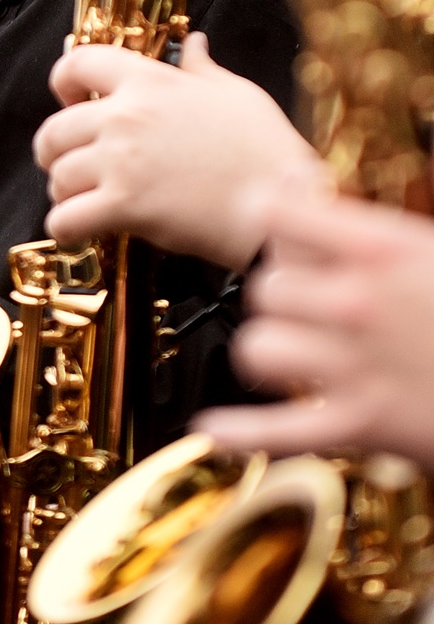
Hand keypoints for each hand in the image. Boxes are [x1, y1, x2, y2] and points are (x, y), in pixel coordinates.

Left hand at [35, 32, 323, 269]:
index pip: (77, 63)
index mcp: (149, 81)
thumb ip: (201, 68)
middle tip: (69, 164)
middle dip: (54, 150)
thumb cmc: (265, 147)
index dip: (63, 82)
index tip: (69, 100)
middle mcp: (126, 116)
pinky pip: (65, 217)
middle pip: (54, 129)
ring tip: (84, 200)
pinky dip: (65, 226)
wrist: (283, 201)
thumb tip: (194, 42)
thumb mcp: (236, 93)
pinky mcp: (123, 205)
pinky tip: (80, 229)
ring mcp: (120, 161)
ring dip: (64, 191)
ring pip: (57, 175)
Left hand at [198, 190, 433, 469]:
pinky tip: (211, 428)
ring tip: (292, 353)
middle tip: (304, 302)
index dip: (264, 214)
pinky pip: (281, 432)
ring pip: (260, 347)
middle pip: (266, 286)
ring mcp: (358, 365)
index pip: (277, 212)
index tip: (266, 220)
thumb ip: (367, 230)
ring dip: (271, 352)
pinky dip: (242, 434)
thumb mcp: (429, 251)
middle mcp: (360, 301)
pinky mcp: (364, 425)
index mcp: (383, 247)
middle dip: (281, 294)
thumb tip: (300, 190)